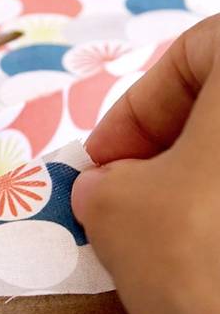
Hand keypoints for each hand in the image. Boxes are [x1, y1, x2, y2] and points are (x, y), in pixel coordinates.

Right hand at [72, 16, 219, 313]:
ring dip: (218, 205)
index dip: (138, 110)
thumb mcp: (117, 211)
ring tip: (184, 258)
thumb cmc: (212, 257)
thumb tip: (115, 190)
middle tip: (141, 208)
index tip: (109, 166)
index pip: (195, 54)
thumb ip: (104, 186)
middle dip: (181, 159)